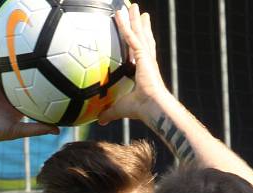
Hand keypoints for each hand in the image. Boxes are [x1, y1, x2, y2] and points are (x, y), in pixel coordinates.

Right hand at [0, 50, 58, 144]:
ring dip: (11, 53)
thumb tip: (58, 130)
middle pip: (20, 74)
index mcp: (16, 102)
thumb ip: (36, 129)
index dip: (41, 81)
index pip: (31, 89)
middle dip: (30, 63)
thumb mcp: (17, 130)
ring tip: (22, 37)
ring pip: (4, 66)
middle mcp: (6, 91)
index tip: (54, 72)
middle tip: (43, 49)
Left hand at [98, 4, 170, 124]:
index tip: (139, 35)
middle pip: (144, 39)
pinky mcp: (143, 54)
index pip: (141, 54)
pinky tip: (119, 13)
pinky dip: (125, 24)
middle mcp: (147, 62)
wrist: (152, 107)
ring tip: (133, 6)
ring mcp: (146, 56)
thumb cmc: (140, 110)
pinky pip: (131, 36)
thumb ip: (109, 112)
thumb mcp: (120, 108)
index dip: (139, 45)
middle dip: (141, 26)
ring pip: (138, 33)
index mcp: (144, 72)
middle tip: (141, 14)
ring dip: (134, 19)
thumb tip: (100, 120)